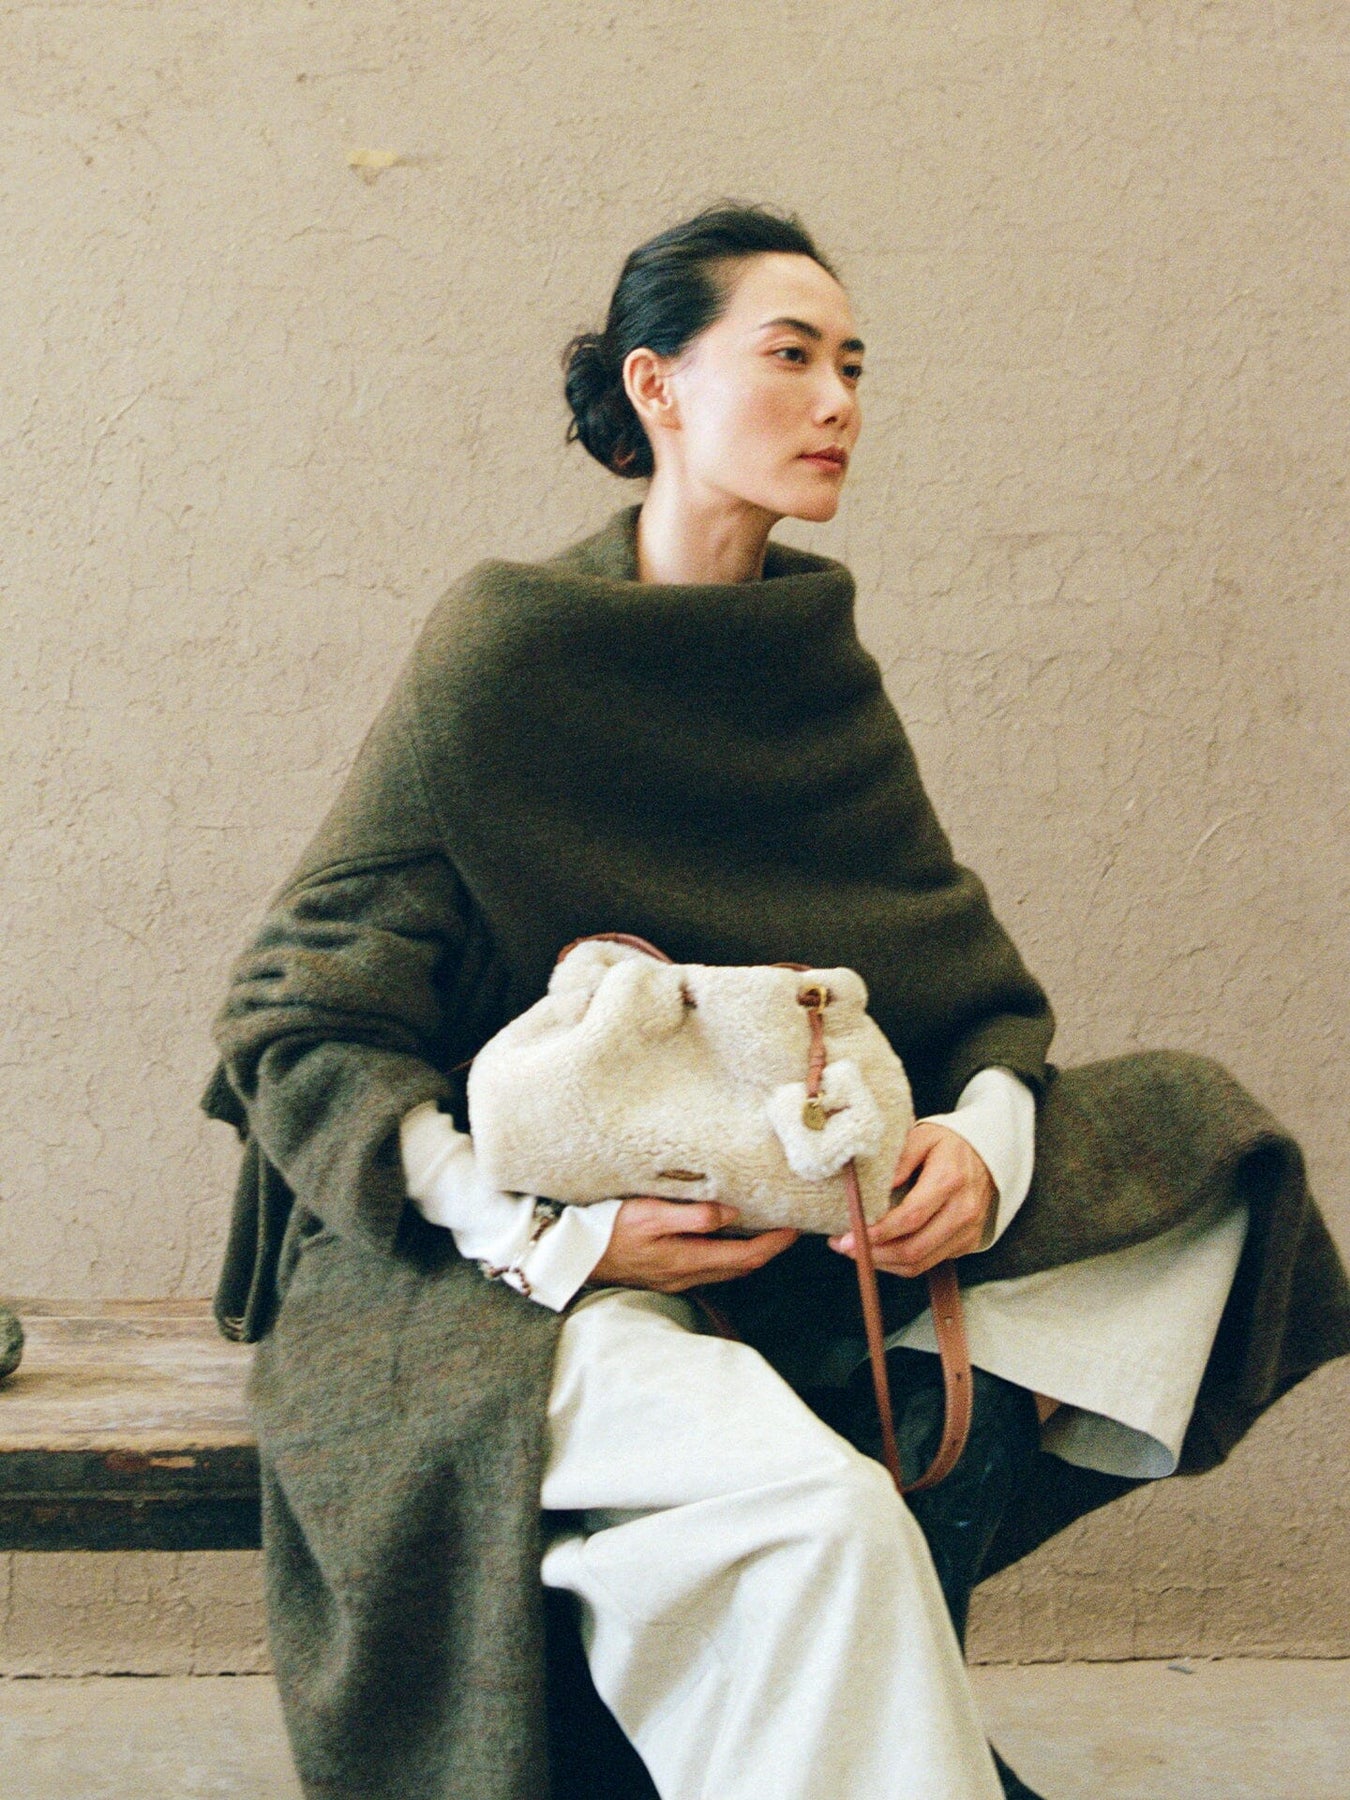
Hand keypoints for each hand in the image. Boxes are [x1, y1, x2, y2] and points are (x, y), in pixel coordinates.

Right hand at [587, 1198, 799, 1294]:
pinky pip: (708, 1269)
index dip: (775, 1244)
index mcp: (687, 1259)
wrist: (574, 1256)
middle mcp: (686, 1275)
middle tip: (787, 1227)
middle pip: (742, 1268)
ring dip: (748, 1254)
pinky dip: (727, 1255)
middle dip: (768, 1250)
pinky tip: (725, 1238)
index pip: (746, 1256)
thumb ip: (693, 1215)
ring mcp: (676, 1279)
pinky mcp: (665, 1276)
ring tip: (764, 1230)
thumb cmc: (608, 1229)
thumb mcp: (650, 1213)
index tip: (795, 1227)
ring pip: (726, 1270)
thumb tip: (733, 1214)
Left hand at [828, 1122, 995, 1276]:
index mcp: (949, 1181)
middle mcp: (963, 1211)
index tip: (847, 1236)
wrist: (988, 1155)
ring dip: (884, 1263)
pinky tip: (880, 1249)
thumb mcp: (922, 1136)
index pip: (910, 1218)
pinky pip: (929, 1262)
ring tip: (856, 1250)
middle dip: (874, 1254)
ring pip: (920, 1263)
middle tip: (845, 1247)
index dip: (877, 1232)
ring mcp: (968, 1231)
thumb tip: (874, 1189)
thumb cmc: (948, 1144)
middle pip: (914, 1249)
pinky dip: (900, 1262)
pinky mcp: (967, 1243)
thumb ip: (899, 1159)